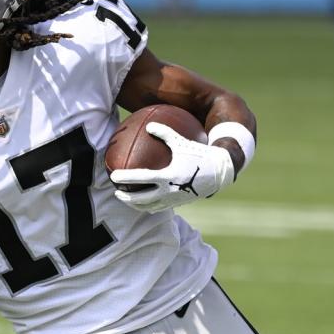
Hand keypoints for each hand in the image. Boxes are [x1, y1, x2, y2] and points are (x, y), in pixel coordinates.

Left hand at [110, 122, 234, 212]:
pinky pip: (160, 207)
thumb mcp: (182, 142)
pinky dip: (149, 206)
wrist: (220, 172)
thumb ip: (164, 133)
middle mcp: (169, 191)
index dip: (125, 178)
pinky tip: (145, 201)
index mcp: (168, 176)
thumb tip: (149, 125)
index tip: (113, 175)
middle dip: (126, 197)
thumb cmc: (200, 154)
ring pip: (150, 206)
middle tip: (116, 191)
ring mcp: (174, 200)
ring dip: (136, 205)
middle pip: (141, 198)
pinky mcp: (179, 204)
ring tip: (126, 199)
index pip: (141, 178)